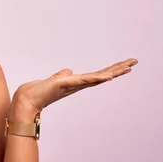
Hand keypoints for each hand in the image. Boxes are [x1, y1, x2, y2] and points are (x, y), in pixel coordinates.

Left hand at [11, 58, 138, 116]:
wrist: (28, 99)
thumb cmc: (40, 91)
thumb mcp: (54, 79)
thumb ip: (63, 75)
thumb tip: (69, 71)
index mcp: (77, 82)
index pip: (98, 75)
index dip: (111, 70)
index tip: (125, 65)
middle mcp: (78, 85)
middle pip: (103, 75)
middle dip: (119, 69)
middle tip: (134, 62)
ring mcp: (74, 85)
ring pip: (98, 77)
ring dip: (113, 72)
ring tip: (128, 67)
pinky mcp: (66, 84)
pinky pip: (85, 80)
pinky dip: (97, 78)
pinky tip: (108, 76)